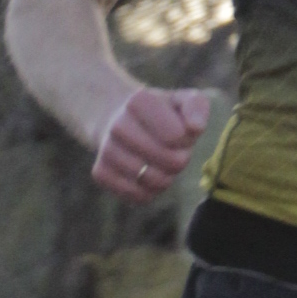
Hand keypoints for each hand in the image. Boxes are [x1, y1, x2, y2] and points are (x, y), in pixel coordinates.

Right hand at [93, 87, 214, 200]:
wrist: (121, 122)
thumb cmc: (161, 114)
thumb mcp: (182, 101)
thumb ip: (196, 107)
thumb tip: (195, 128)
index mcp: (138, 101)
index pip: (177, 136)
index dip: (186, 139)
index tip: (179, 131)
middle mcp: (117, 125)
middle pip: (171, 161)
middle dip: (180, 159)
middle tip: (174, 150)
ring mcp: (106, 150)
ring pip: (153, 180)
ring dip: (166, 176)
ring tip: (160, 161)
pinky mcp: (100, 174)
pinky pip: (138, 196)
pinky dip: (149, 191)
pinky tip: (146, 174)